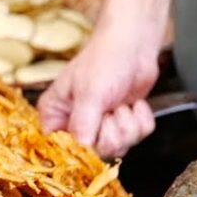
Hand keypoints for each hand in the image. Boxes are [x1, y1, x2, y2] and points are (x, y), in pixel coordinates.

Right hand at [38, 27, 159, 158]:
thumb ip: (83, 125)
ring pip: (118, 148)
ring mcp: (100, 126)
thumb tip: (81, 152)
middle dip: (111, 132)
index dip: (81, 148)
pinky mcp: (122, 124)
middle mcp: (74, 124)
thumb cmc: (104, 59)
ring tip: (122, 103)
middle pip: (94, 153)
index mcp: (55, 116)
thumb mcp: (90, 94)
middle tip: (111, 110)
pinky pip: (137, 139)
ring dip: (128, 125)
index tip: (95, 133)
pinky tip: (134, 103)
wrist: (134, 43)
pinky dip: (141, 119)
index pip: (60, 149)